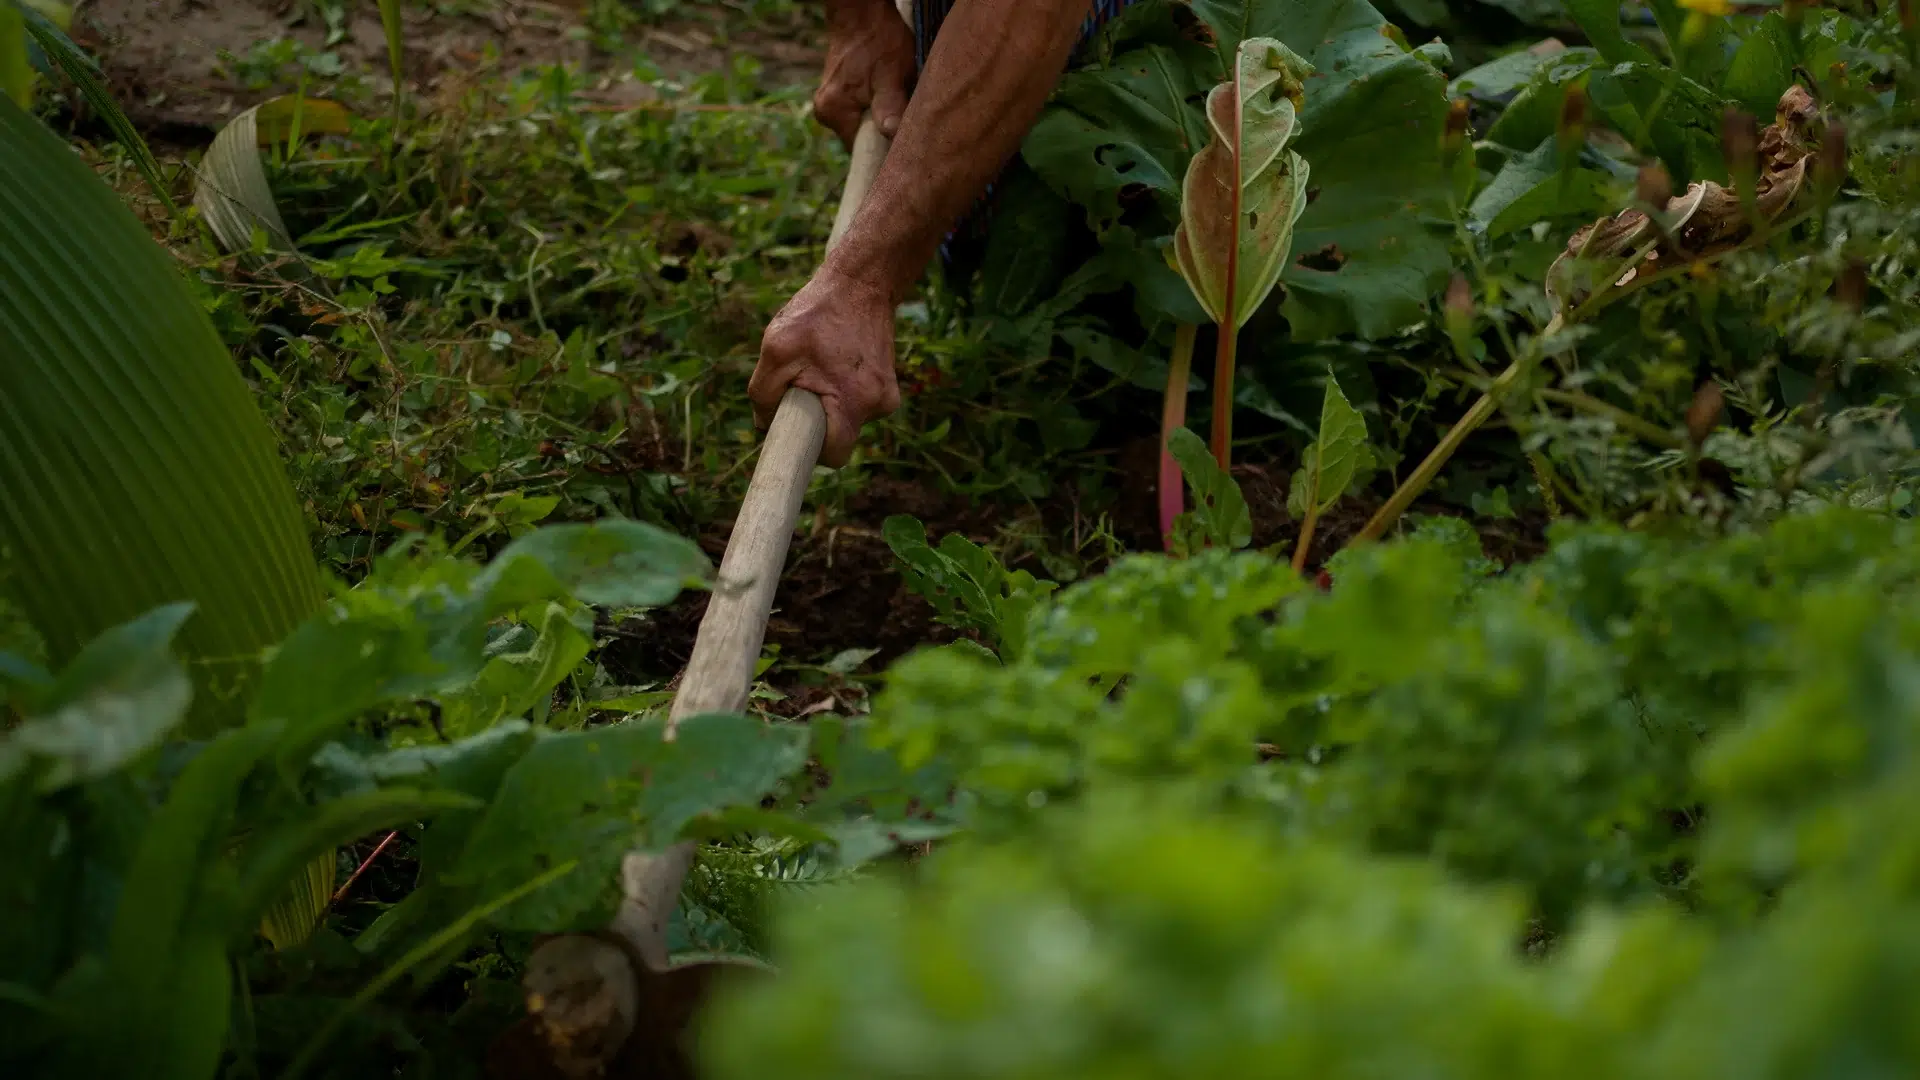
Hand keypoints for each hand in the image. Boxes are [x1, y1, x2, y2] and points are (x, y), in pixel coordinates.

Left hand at [749, 269, 899, 467]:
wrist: (861, 283)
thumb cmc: (817, 313)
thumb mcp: (777, 348)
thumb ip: (764, 393)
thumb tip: (765, 424)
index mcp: (854, 401)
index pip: (834, 455)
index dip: (810, 452)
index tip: (795, 437)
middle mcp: (878, 404)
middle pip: (838, 436)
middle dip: (816, 420)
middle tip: (801, 387)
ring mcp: (887, 395)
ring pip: (845, 417)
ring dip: (827, 400)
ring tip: (819, 363)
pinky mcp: (887, 385)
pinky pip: (855, 401)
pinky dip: (840, 388)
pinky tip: (835, 359)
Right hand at [814, 0, 914, 148]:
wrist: (862, 12)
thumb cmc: (879, 40)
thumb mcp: (892, 74)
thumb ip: (891, 107)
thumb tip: (893, 136)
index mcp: (834, 112)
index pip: (861, 151)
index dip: (883, 150)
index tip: (901, 145)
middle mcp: (826, 112)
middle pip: (861, 139)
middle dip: (883, 131)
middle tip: (903, 114)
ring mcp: (829, 103)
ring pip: (863, 124)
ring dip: (881, 117)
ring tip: (894, 97)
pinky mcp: (837, 94)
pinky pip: (859, 111)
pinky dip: (875, 106)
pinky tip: (886, 92)